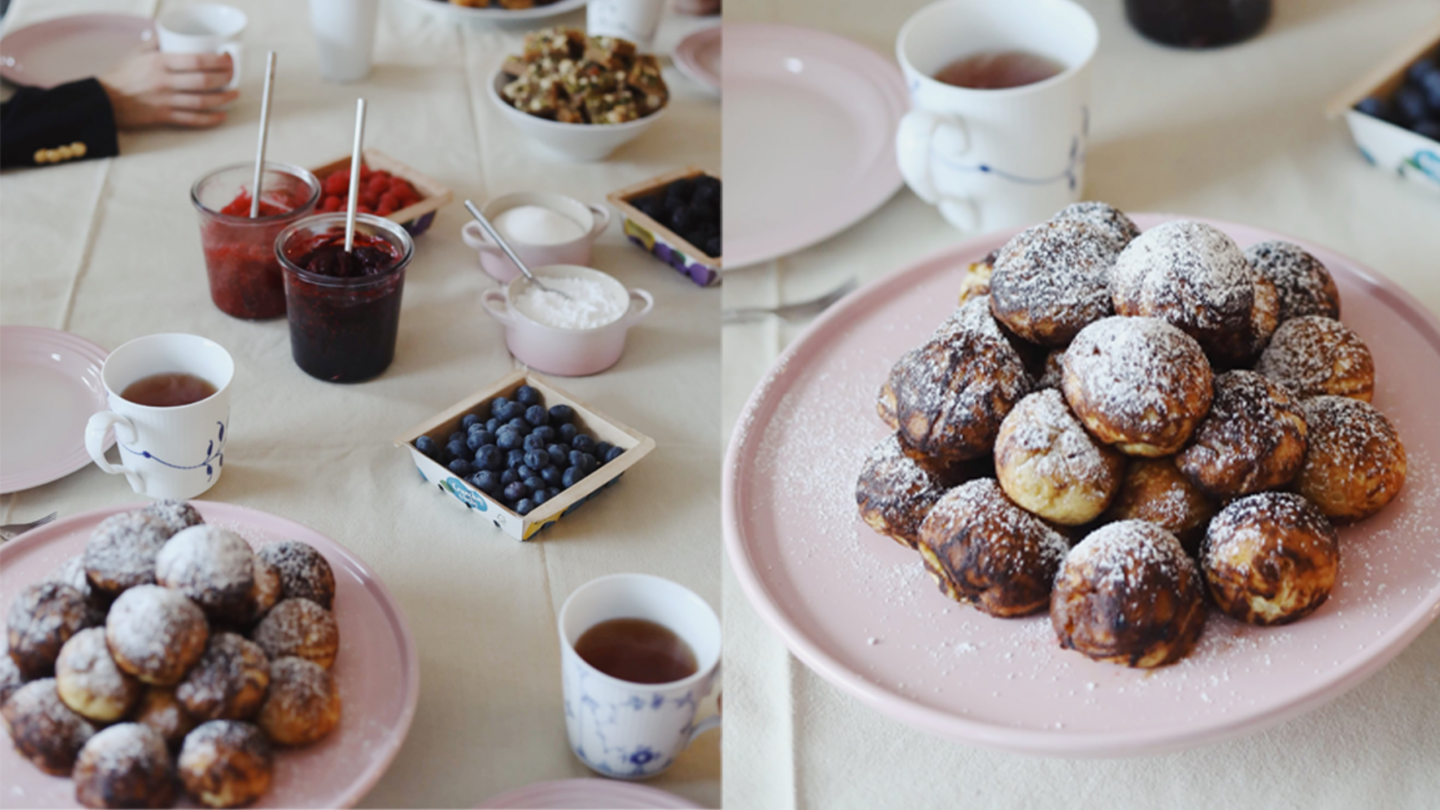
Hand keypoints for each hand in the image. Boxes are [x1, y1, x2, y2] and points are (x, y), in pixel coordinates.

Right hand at [99, 50, 238, 129]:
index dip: (218, 61)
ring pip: (202, 101)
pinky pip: (192, 119)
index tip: (228, 59)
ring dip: (223, 99)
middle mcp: (164, 81)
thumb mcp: (137, 52)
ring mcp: (165, 101)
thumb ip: (157, 42)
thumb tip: (173, 33)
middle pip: (204, 81)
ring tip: (234, 95)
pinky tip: (221, 116)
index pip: (197, 60)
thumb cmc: (122, 75)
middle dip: (225, 79)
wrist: (104, 100)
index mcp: (159, 62)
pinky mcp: (164, 117)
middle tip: (234, 76)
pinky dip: (210, 119)